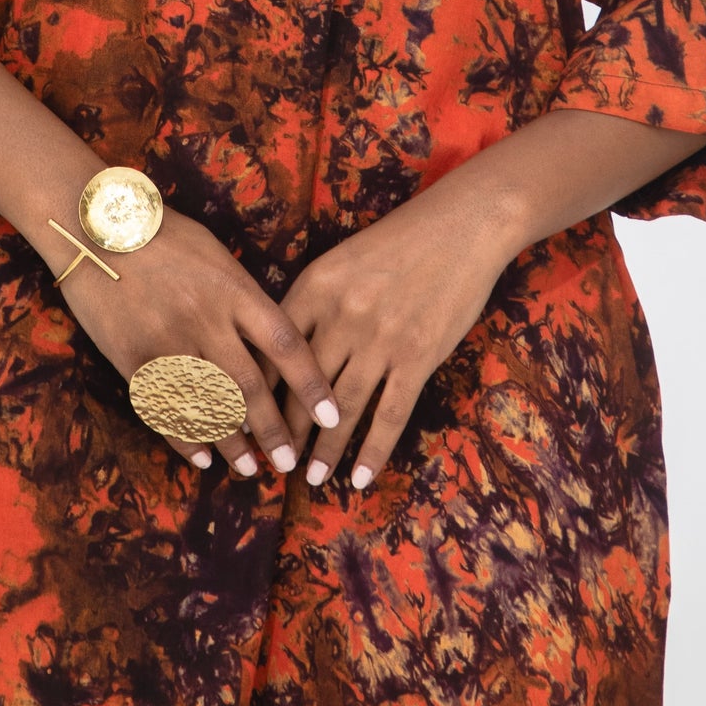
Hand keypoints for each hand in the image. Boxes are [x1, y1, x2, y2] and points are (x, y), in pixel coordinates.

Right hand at [52, 207, 340, 480]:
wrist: (95, 227)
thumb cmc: (164, 235)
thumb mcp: (216, 257)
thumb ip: (242, 299)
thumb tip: (267, 347)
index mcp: (235, 290)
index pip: (287, 345)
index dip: (312, 386)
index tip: (331, 418)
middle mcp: (207, 319)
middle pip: (251, 386)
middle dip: (274, 431)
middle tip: (289, 464)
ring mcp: (168, 340)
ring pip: (209, 405)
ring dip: (232, 443)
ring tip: (247, 469)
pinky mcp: (132, 356)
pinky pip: (164, 406)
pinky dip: (183, 437)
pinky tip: (199, 458)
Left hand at [277, 177, 523, 489]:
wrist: (462, 225)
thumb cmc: (400, 241)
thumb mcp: (341, 260)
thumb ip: (312, 302)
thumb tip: (281, 351)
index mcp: (314, 287)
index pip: (273, 352)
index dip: (255, 392)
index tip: (242, 422)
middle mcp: (342, 317)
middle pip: (302, 387)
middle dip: (285, 432)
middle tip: (271, 463)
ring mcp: (381, 339)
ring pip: (342, 408)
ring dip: (325, 450)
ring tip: (311, 479)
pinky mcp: (418, 357)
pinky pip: (391, 414)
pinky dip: (373, 450)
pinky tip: (361, 477)